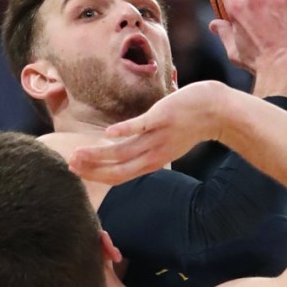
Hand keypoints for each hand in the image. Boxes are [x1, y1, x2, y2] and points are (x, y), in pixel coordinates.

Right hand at [69, 81, 228, 183]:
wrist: (216, 110)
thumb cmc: (189, 124)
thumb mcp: (164, 142)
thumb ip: (144, 147)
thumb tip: (124, 145)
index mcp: (152, 161)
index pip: (120, 176)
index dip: (97, 176)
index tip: (77, 172)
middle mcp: (153, 154)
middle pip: (118, 168)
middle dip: (92, 168)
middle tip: (70, 165)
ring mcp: (157, 136)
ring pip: (123, 151)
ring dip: (99, 153)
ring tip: (78, 153)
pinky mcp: (162, 118)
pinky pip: (140, 127)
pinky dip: (124, 131)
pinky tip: (108, 134)